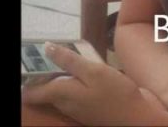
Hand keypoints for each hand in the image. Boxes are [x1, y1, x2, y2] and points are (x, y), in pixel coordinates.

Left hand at [22, 42, 162, 125]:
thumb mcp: (94, 72)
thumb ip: (70, 61)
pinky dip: (75, 82)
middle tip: (53, 51)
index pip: (31, 91)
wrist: (139, 120)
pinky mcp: (89, 109)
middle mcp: (65, 104)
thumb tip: (47, 48)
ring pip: (60, 91)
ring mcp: (77, 108)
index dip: (28, 76)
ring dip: (62, 75)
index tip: (29, 60)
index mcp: (62, 94)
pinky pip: (74, 94)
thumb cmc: (117, 94)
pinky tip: (86, 71)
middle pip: (46, 89)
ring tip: (70, 56)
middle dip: (45, 72)